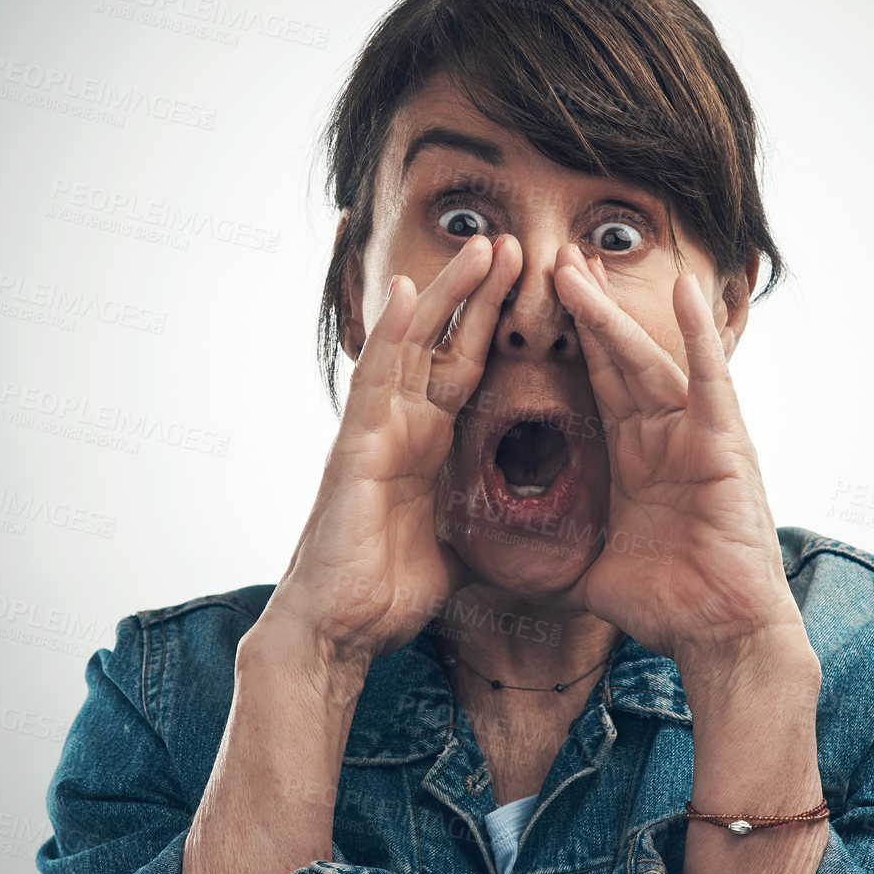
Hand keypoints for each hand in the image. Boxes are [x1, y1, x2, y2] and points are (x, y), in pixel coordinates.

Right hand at [266, 234, 522, 666]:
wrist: (340, 630)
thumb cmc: (388, 591)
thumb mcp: (460, 547)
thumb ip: (485, 520)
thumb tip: (528, 527)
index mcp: (429, 444)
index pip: (468, 369)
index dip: (497, 326)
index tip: (533, 287)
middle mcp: (402, 426)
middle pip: (446, 343)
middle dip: (480, 294)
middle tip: (516, 243)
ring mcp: (376, 431)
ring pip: (414, 345)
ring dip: (448, 294)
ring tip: (482, 247)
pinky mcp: (356, 448)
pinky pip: (375, 380)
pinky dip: (391, 334)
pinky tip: (408, 291)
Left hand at [545, 245, 806, 670]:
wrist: (718, 634)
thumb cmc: (664, 606)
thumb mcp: (587, 570)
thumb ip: (546, 557)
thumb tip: (490, 568)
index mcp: (632, 458)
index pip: (593, 386)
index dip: (566, 344)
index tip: (535, 302)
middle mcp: (662, 436)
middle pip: (614, 359)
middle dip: (582, 310)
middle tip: (551, 260)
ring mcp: (694, 434)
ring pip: (646, 359)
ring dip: (613, 314)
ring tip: (581, 265)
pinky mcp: (724, 443)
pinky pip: (710, 379)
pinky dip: (698, 335)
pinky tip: (685, 290)